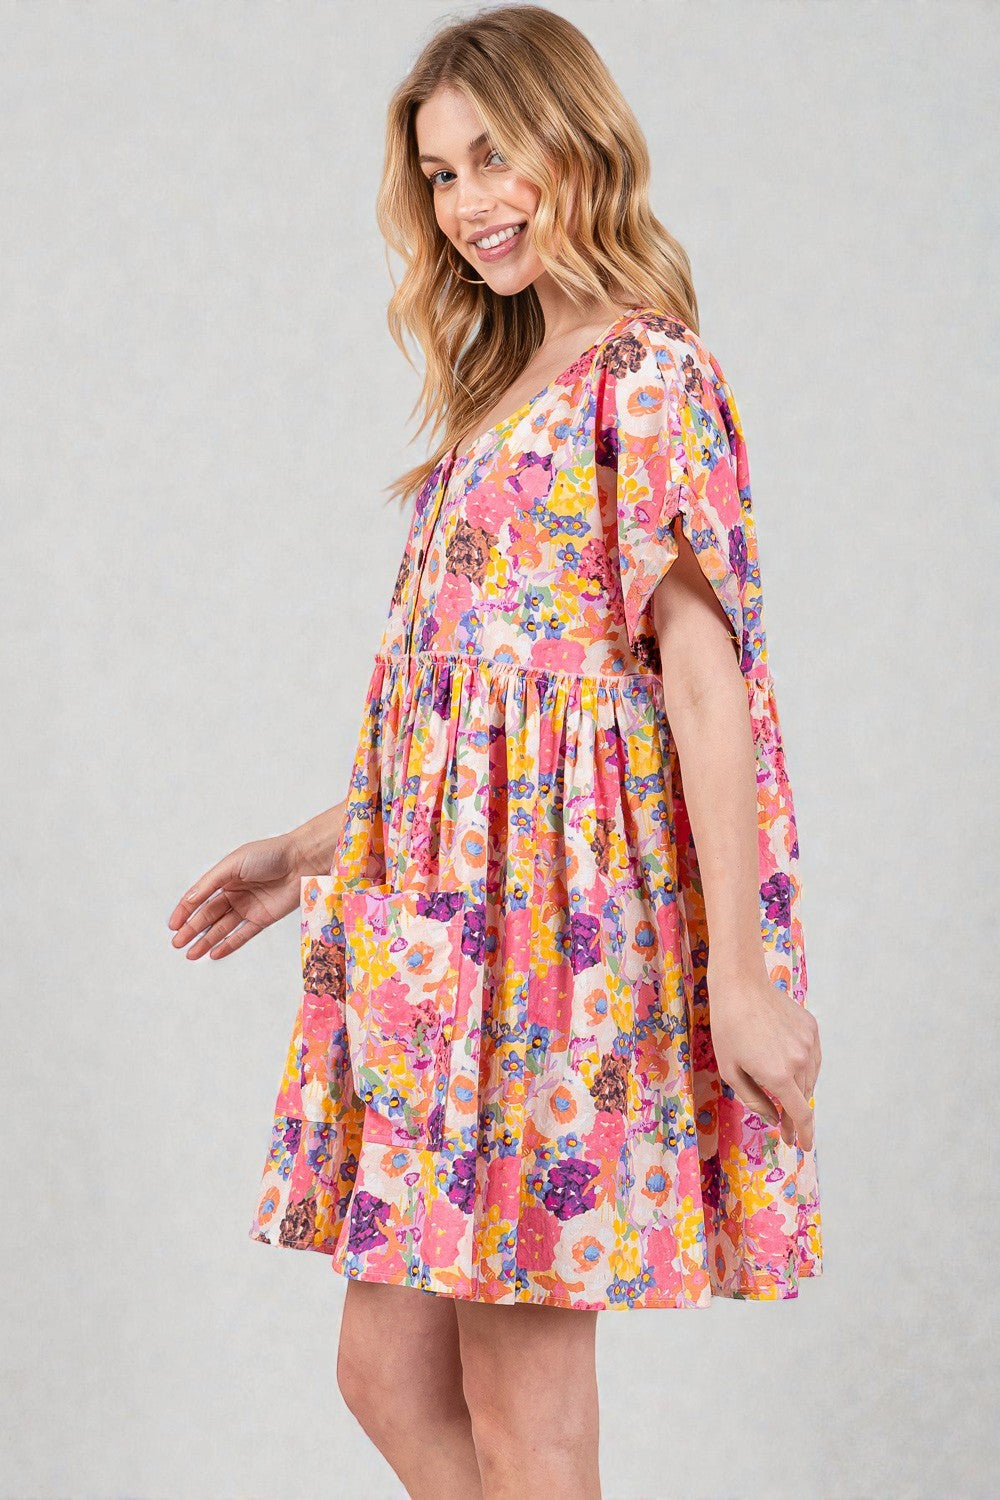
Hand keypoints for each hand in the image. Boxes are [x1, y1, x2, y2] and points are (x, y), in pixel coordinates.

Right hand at [167, 829, 319, 960]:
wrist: (302, 860)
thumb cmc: (269, 855)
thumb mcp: (234, 864)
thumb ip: (211, 883)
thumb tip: (189, 899)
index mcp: (225, 877)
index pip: (200, 897)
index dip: (185, 911)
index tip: (172, 926)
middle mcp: (235, 893)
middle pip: (209, 915)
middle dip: (192, 930)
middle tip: (177, 944)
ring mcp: (249, 907)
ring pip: (222, 928)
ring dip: (206, 941)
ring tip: (190, 954)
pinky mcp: (263, 918)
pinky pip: (243, 935)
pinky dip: (228, 945)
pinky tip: (214, 953)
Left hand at [706, 961, 821, 1150]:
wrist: (741, 987)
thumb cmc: (728, 1029)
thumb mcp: (731, 1071)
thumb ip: (755, 1100)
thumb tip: (775, 1120)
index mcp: (778, 1075)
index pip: (800, 1114)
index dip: (804, 1134)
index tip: (804, 1146)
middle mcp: (799, 1061)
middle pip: (804, 1097)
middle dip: (795, 1114)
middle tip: (785, 1124)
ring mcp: (809, 1043)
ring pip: (810, 1078)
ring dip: (798, 1090)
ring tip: (779, 1088)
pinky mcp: (812, 1028)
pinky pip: (812, 1057)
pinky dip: (803, 1067)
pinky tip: (787, 1064)